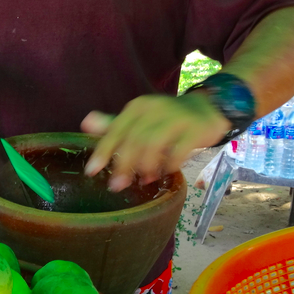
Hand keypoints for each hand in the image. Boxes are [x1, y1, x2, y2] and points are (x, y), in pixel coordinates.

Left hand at [81, 91, 231, 191]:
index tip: (92, 171)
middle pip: (134, 140)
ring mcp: (177, 117)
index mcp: (138, 107)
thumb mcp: (139, 120)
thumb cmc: (167, 119)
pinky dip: (168, 165)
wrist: (208, 108)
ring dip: (146, 166)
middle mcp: (155, 109)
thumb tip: (85, 123)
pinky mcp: (196, 128)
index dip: (103, 152)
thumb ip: (114, 125)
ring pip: (154, 144)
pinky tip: (164, 173)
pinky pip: (178, 151)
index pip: (116, 130)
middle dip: (123, 165)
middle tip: (117, 185)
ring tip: (144, 180)